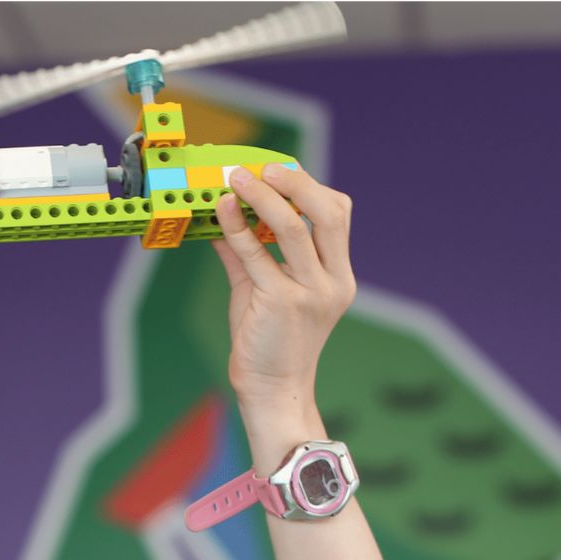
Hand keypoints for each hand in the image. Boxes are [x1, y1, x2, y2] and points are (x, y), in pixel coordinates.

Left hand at [210, 164, 355, 408]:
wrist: (271, 391)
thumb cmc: (268, 342)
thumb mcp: (261, 289)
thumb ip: (246, 251)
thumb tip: (221, 214)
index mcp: (339, 276)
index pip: (337, 215)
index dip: (308, 187)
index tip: (276, 171)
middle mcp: (333, 282)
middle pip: (328, 213)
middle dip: (296, 183)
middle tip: (263, 168)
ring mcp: (311, 293)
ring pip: (292, 227)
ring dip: (262, 196)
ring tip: (235, 179)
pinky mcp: (282, 303)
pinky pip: (256, 253)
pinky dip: (237, 227)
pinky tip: (221, 210)